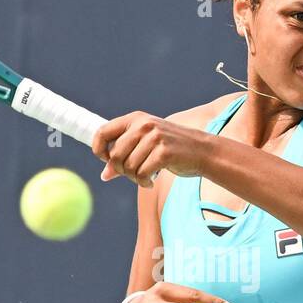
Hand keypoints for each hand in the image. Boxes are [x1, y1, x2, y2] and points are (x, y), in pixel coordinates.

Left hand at [93, 111, 209, 186]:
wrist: (202, 151)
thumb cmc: (170, 150)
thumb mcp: (145, 146)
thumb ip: (124, 155)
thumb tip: (104, 175)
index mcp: (135, 119)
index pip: (102, 132)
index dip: (99, 150)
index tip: (108, 161)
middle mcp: (143, 125)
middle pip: (115, 155)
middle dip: (121, 171)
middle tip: (133, 175)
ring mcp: (155, 137)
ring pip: (128, 167)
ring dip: (135, 178)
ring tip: (145, 177)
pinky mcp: (164, 152)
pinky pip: (142, 174)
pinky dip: (144, 182)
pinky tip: (151, 181)